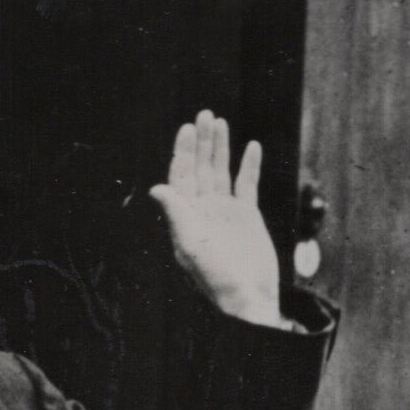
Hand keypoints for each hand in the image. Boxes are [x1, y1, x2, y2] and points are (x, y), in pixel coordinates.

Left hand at [150, 110, 284, 325]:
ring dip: (220, 147)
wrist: (247, 294)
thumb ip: (177, 215)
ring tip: (220, 121)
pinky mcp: (246, 215)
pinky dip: (249, 165)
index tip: (188, 128)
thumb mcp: (192, 244)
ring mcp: (225, 210)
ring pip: (221, 171)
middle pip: (200, 167)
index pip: (182, 175)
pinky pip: (247, 184)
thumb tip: (157, 188)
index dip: (183, 151)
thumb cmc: (216, 276)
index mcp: (186, 214)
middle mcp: (203, 208)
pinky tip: (251, 146)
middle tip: (204, 115)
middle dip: (201, 141)